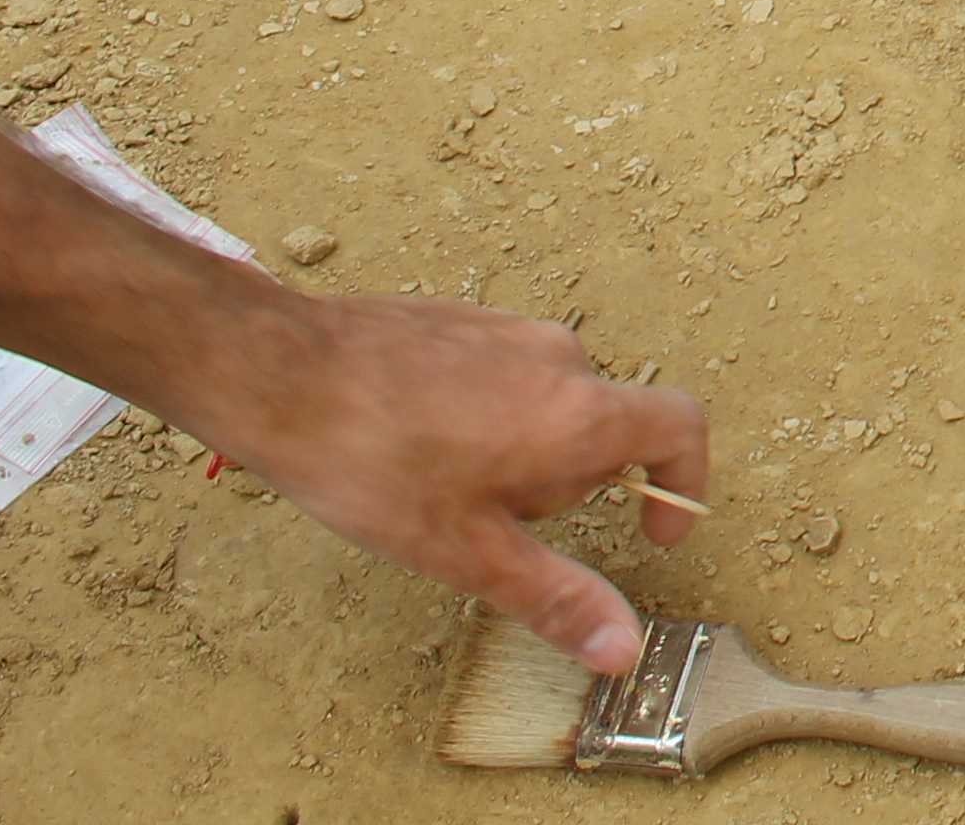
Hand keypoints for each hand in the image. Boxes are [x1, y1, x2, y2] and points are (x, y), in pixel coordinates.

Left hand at [193, 289, 710, 675]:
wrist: (281, 372)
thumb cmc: (372, 463)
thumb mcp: (465, 552)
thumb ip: (553, 595)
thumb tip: (621, 646)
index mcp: (577, 415)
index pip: (680, 428)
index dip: (682, 482)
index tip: (652, 528)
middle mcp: (560, 359)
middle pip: (598, 426)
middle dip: (558, 482)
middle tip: (482, 520)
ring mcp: (509, 329)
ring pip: (544, 401)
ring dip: (514, 447)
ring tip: (433, 480)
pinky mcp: (463, 318)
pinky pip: (500, 372)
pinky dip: (477, 412)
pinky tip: (410, 439)